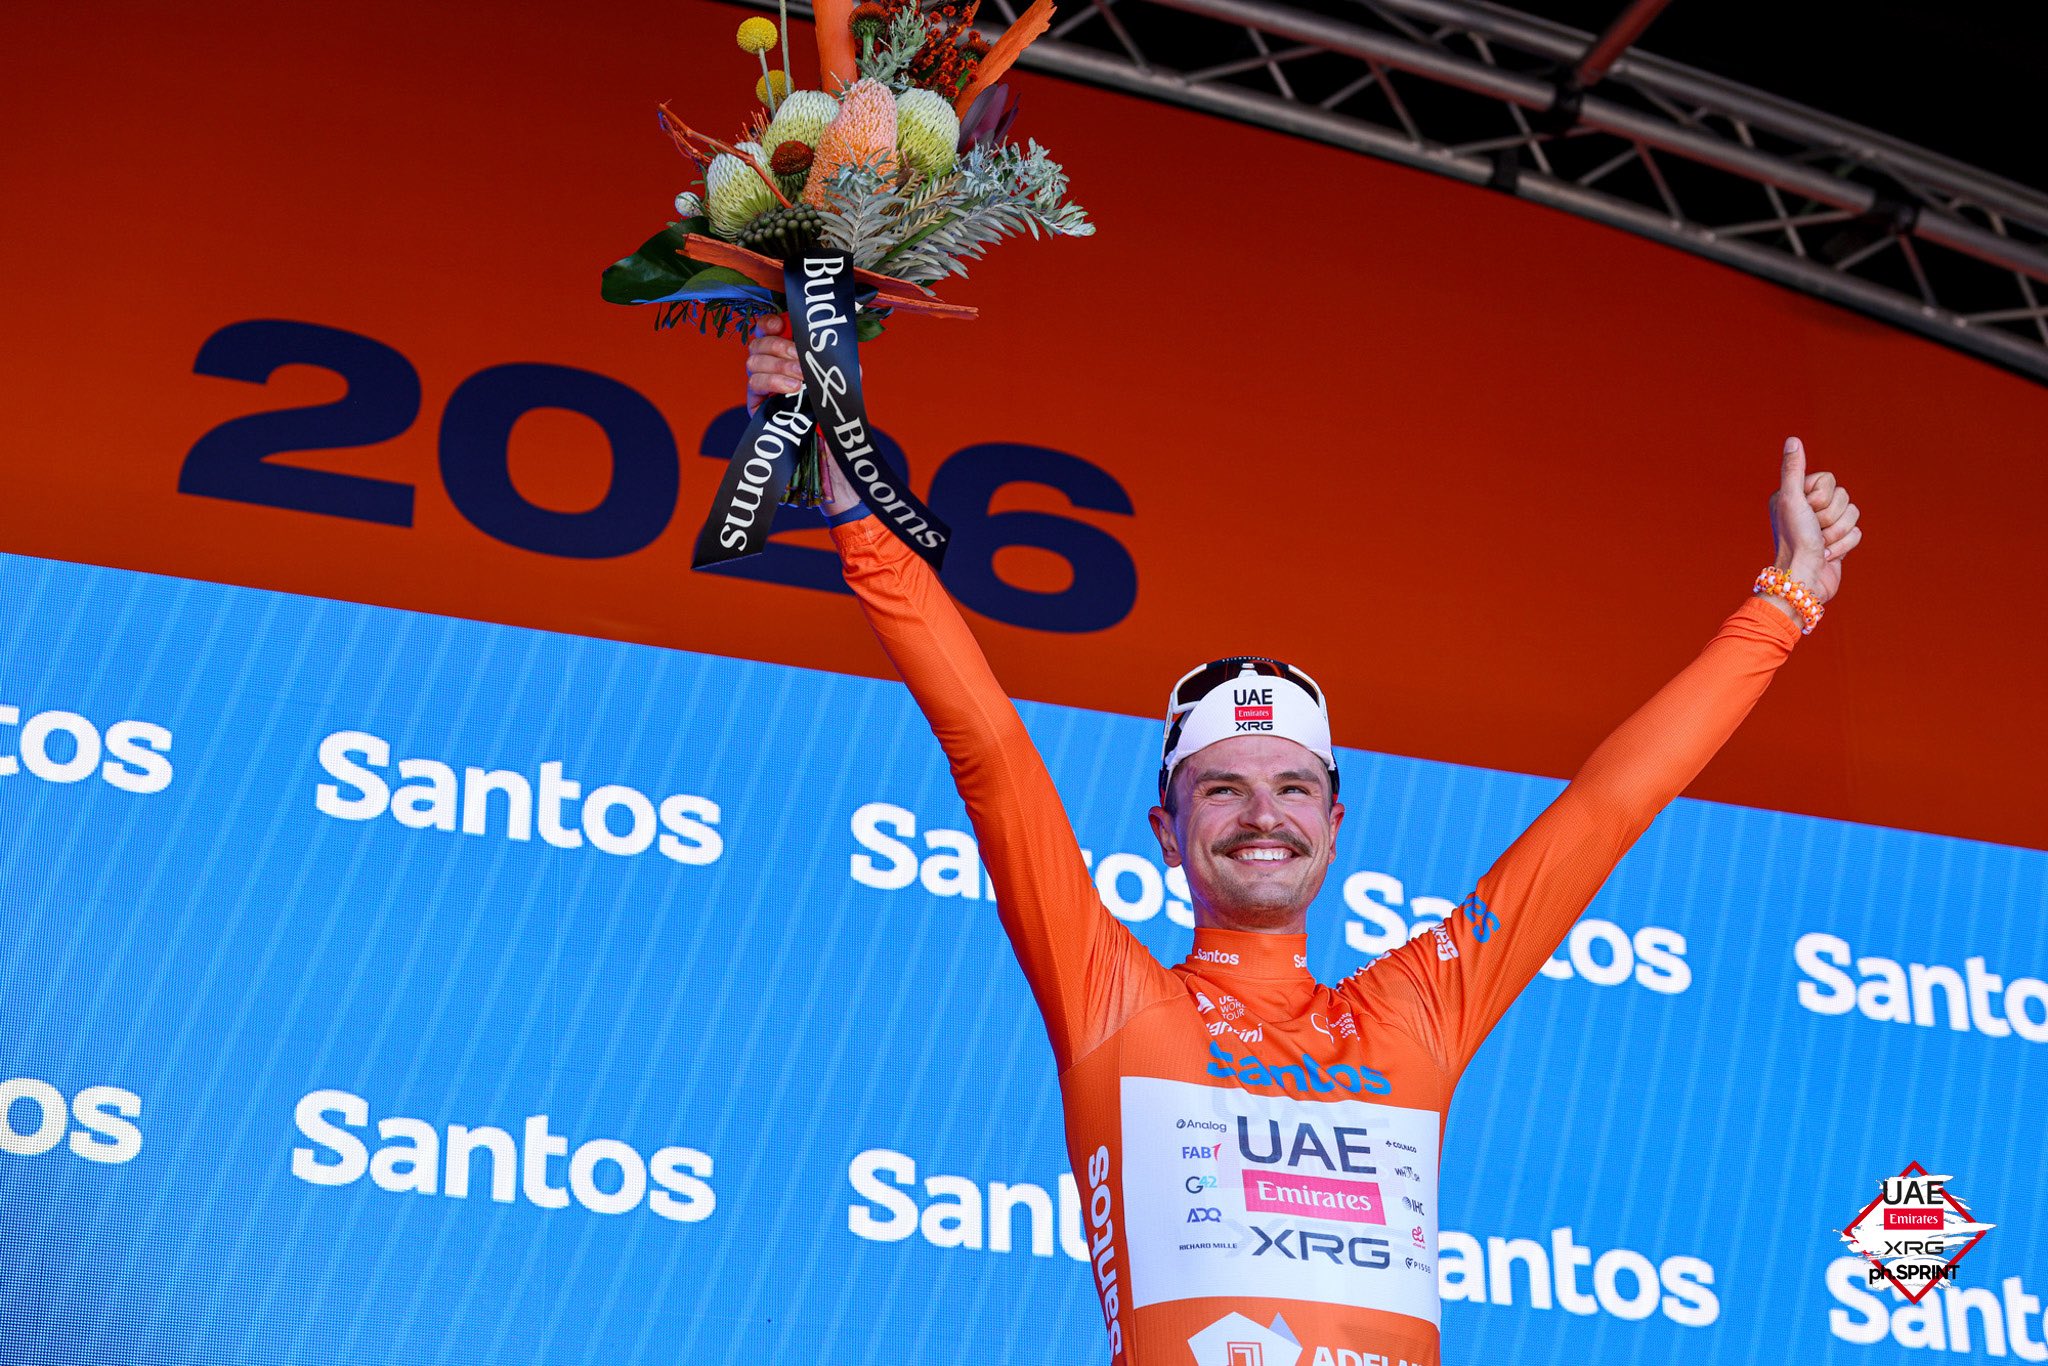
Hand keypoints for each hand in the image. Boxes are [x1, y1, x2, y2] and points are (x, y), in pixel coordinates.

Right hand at [743, 316, 861, 517]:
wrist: (831, 449)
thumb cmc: (835, 410)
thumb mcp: (842, 378)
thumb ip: (836, 357)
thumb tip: (830, 344)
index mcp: (788, 353)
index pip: (768, 329)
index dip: (769, 322)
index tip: (780, 323)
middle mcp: (771, 366)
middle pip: (757, 341)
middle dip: (778, 346)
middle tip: (800, 358)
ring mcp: (762, 385)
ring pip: (752, 361)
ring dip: (778, 365)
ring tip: (800, 380)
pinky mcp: (757, 404)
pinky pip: (755, 384)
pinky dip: (774, 381)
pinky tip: (792, 389)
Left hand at [1770, 436, 1861, 606]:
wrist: (1804, 580)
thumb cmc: (1795, 540)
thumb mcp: (1792, 499)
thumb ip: (1793, 469)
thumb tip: (1793, 440)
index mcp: (1795, 495)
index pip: (1828, 479)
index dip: (1821, 496)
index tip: (1805, 511)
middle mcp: (1808, 508)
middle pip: (1843, 496)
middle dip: (1830, 517)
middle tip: (1813, 531)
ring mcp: (1824, 525)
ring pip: (1853, 513)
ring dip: (1837, 532)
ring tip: (1820, 545)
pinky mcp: (1838, 541)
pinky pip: (1857, 532)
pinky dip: (1844, 545)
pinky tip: (1828, 555)